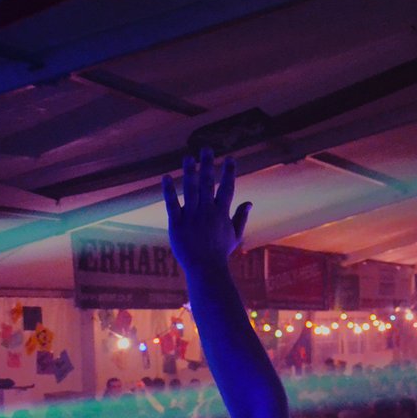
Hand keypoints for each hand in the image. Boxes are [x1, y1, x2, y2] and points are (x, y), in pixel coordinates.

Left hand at [164, 148, 250, 272]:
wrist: (205, 268)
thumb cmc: (220, 252)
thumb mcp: (235, 234)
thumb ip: (241, 216)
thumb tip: (250, 202)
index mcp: (221, 213)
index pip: (227, 188)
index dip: (229, 172)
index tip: (230, 158)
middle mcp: (207, 211)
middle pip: (208, 183)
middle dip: (208, 165)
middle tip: (206, 149)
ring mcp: (191, 216)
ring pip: (190, 190)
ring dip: (189, 172)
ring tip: (189, 157)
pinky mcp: (176, 223)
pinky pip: (172, 204)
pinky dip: (169, 191)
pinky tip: (166, 177)